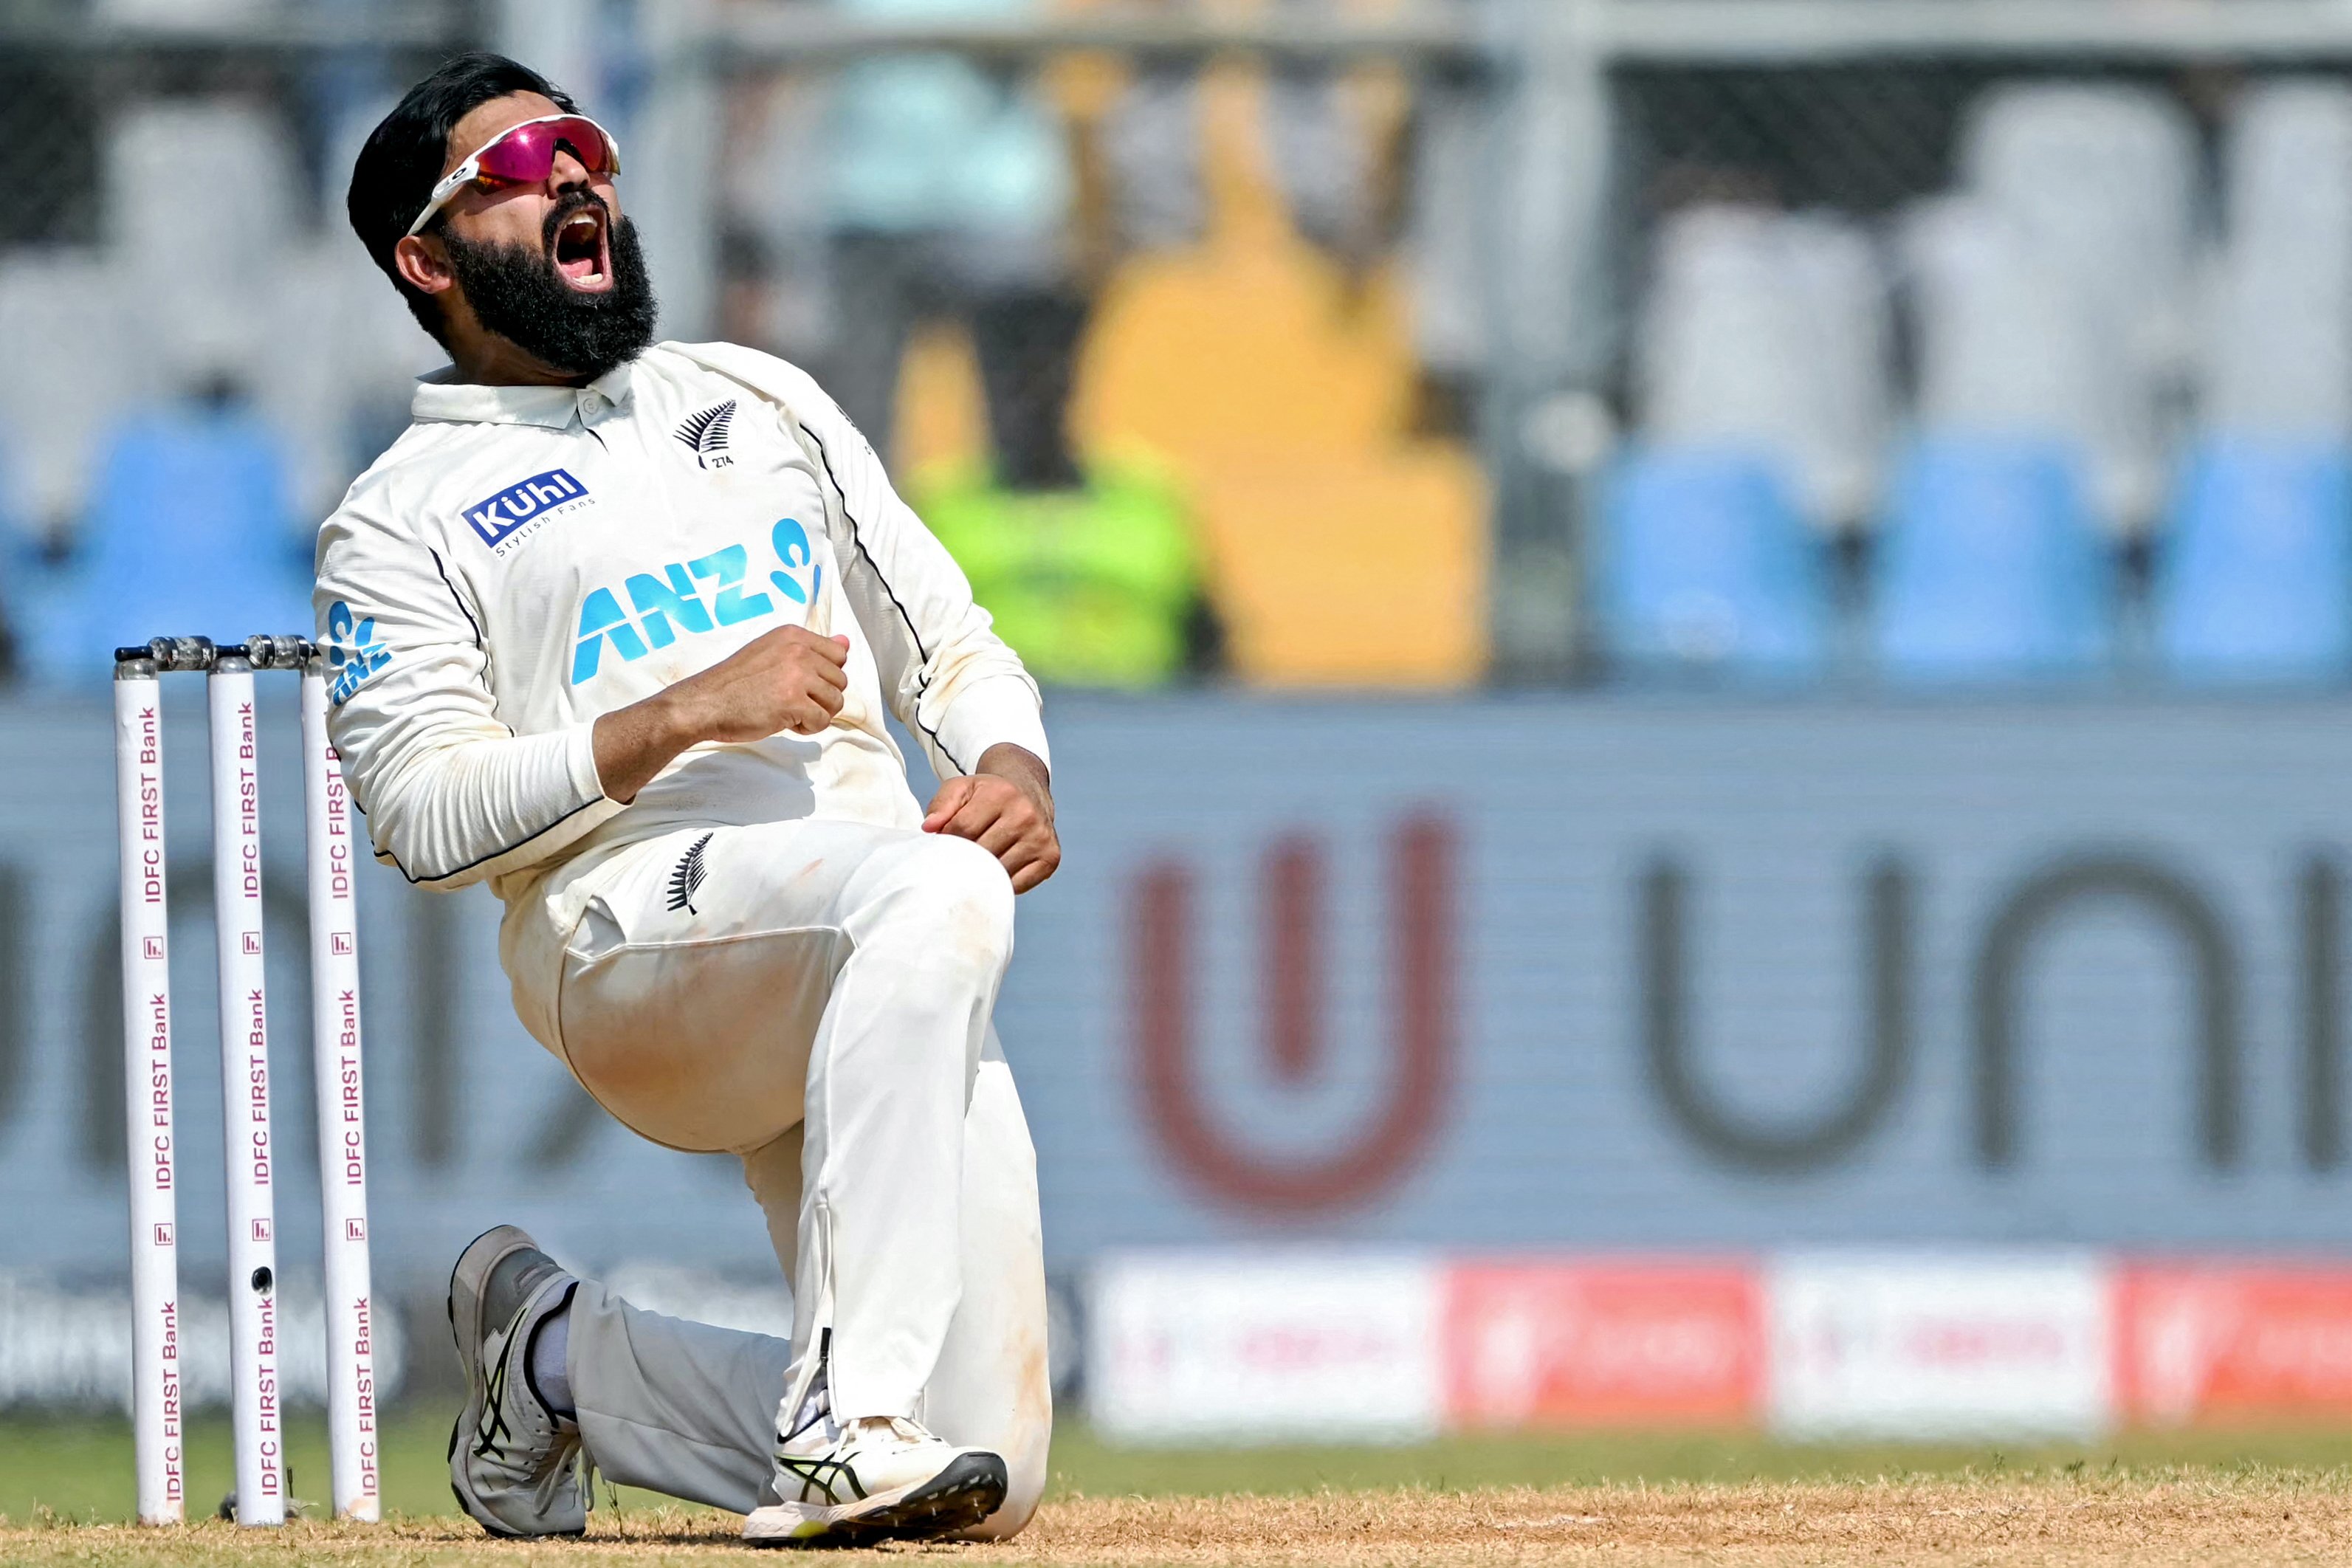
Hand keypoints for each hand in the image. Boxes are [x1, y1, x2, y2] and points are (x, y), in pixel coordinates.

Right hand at [665, 626, 849, 741]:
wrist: (705, 703)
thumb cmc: (734, 683)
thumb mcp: (773, 653)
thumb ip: (810, 650)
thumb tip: (846, 642)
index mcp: (793, 635)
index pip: (838, 654)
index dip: (824, 676)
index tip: (801, 683)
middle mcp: (798, 650)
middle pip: (840, 680)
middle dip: (821, 697)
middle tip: (790, 701)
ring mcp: (797, 674)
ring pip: (836, 702)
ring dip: (815, 713)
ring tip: (787, 712)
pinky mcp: (793, 701)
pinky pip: (822, 721)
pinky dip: (807, 728)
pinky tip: (784, 722)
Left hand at [923, 743, 1059, 892]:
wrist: (1029, 793)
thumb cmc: (988, 795)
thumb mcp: (962, 789)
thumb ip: (941, 805)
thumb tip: (930, 828)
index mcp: (1002, 794)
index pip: (963, 829)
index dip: (948, 841)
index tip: (946, 842)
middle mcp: (1026, 814)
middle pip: (981, 853)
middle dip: (964, 858)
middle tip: (959, 857)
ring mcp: (1040, 838)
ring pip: (998, 871)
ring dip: (982, 872)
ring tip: (976, 863)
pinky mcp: (1051, 858)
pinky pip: (1017, 884)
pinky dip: (1002, 883)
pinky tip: (997, 870)